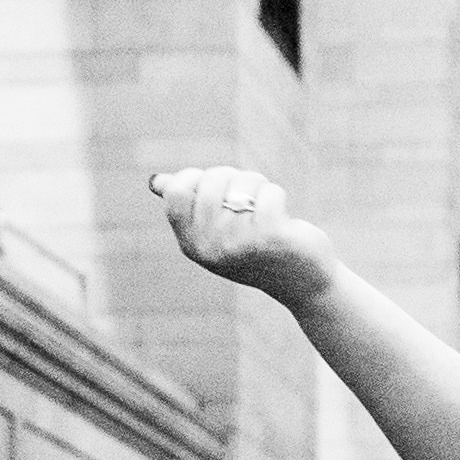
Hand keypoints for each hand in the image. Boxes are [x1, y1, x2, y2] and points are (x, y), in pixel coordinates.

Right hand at [150, 167, 336, 302]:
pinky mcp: (270, 237)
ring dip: (258, 186)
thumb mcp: (218, 232)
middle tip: (248, 197)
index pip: (177, 192)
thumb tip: (157, 181)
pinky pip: (268, 192)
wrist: (302, 282)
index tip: (217, 187)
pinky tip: (283, 217)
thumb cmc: (257, 250)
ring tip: (265, 207)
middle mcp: (211, 247)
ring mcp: (240, 243)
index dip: (197, 178)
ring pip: (243, 182)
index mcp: (191, 245)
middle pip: (211, 180)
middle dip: (234, 177)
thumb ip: (189, 206)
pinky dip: (276, 194)